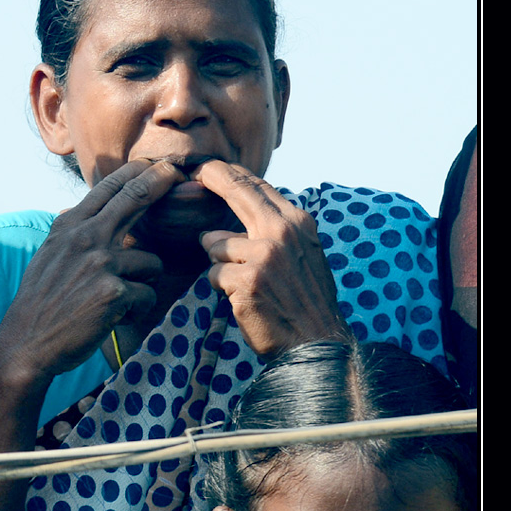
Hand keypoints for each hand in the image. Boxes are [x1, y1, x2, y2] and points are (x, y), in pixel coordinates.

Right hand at [0, 159, 186, 377]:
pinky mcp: (114, 292)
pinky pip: (147, 296)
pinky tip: (113, 318)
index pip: (106, 188)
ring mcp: (101, 263)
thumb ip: (68, 232)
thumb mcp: (48, 254)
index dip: (134, 172)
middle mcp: (86, 238)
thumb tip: (71, 210)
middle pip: (134, 198)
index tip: (152, 164)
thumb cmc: (40, 301)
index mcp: (69, 227)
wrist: (27, 341)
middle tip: (175, 172)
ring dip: (141, 285)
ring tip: (116, 301)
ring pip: (151, 263)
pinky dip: (136, 311)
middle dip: (159, 180)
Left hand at [194, 160, 350, 362]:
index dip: (231, 174)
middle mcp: (283, 231)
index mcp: (298, 223)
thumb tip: (223, 230)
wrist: (317, 343)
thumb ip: (270, 236)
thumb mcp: (300, 257)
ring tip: (245, 286)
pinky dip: (222, 288)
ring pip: (216, 244)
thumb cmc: (305, 303)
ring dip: (221, 265)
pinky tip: (243, 300)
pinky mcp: (248, 279)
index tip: (210, 167)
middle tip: (194, 171)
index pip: (260, 186)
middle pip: (238, 190)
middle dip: (212, 176)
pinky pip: (215, 273)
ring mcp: (266, 254)